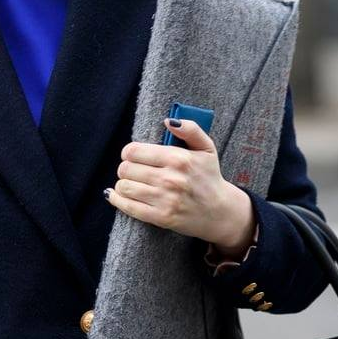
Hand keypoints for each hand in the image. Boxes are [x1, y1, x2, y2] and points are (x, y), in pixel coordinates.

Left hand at [105, 118, 255, 252]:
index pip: (133, 151)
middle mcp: (170, 179)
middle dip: (126, 168)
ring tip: (131, 182)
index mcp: (178, 158)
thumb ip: (191, 129)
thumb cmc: (209, 177)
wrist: (221, 212)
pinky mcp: (161, 217)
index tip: (133, 156)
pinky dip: (117, 200)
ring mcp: (165, 199)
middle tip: (133, 170)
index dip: (128, 152)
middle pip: (125, 169)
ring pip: (124, 187)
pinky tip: (116, 195)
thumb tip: (168, 121)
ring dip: (123, 184)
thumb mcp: (206, 148)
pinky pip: (128, 207)